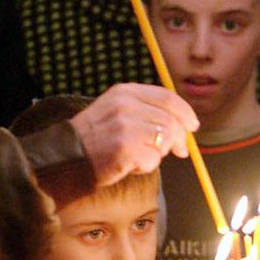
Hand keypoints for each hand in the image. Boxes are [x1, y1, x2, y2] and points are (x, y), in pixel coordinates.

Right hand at [70, 84, 198, 185]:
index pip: (167, 97)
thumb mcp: (116, 111)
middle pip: (171, 121)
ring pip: (164, 141)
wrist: (66, 156)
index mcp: (124, 92)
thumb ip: (145, 111)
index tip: (193, 126)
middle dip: (179, 139)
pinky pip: (152, 159)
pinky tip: (129, 165)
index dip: (185, 112)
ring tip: (139, 156)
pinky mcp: (125, 148)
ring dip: (158, 154)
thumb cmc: (94, 138)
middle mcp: (125, 105)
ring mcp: (125, 126)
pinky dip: (145, 166)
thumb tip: (183, 127)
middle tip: (180, 152)